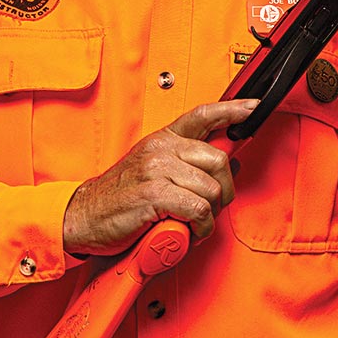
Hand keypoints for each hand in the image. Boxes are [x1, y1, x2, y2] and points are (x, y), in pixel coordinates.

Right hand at [62, 99, 258, 256]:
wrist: (83, 216)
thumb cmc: (119, 198)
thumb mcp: (154, 171)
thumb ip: (189, 165)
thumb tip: (232, 165)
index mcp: (162, 140)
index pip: (203, 115)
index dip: (233, 109)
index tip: (254, 107)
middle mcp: (161, 149)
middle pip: (219, 159)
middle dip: (224, 189)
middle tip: (211, 206)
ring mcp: (158, 170)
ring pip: (211, 189)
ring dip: (209, 215)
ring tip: (192, 223)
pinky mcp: (155, 194)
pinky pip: (199, 210)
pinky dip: (200, 227)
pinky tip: (187, 230)